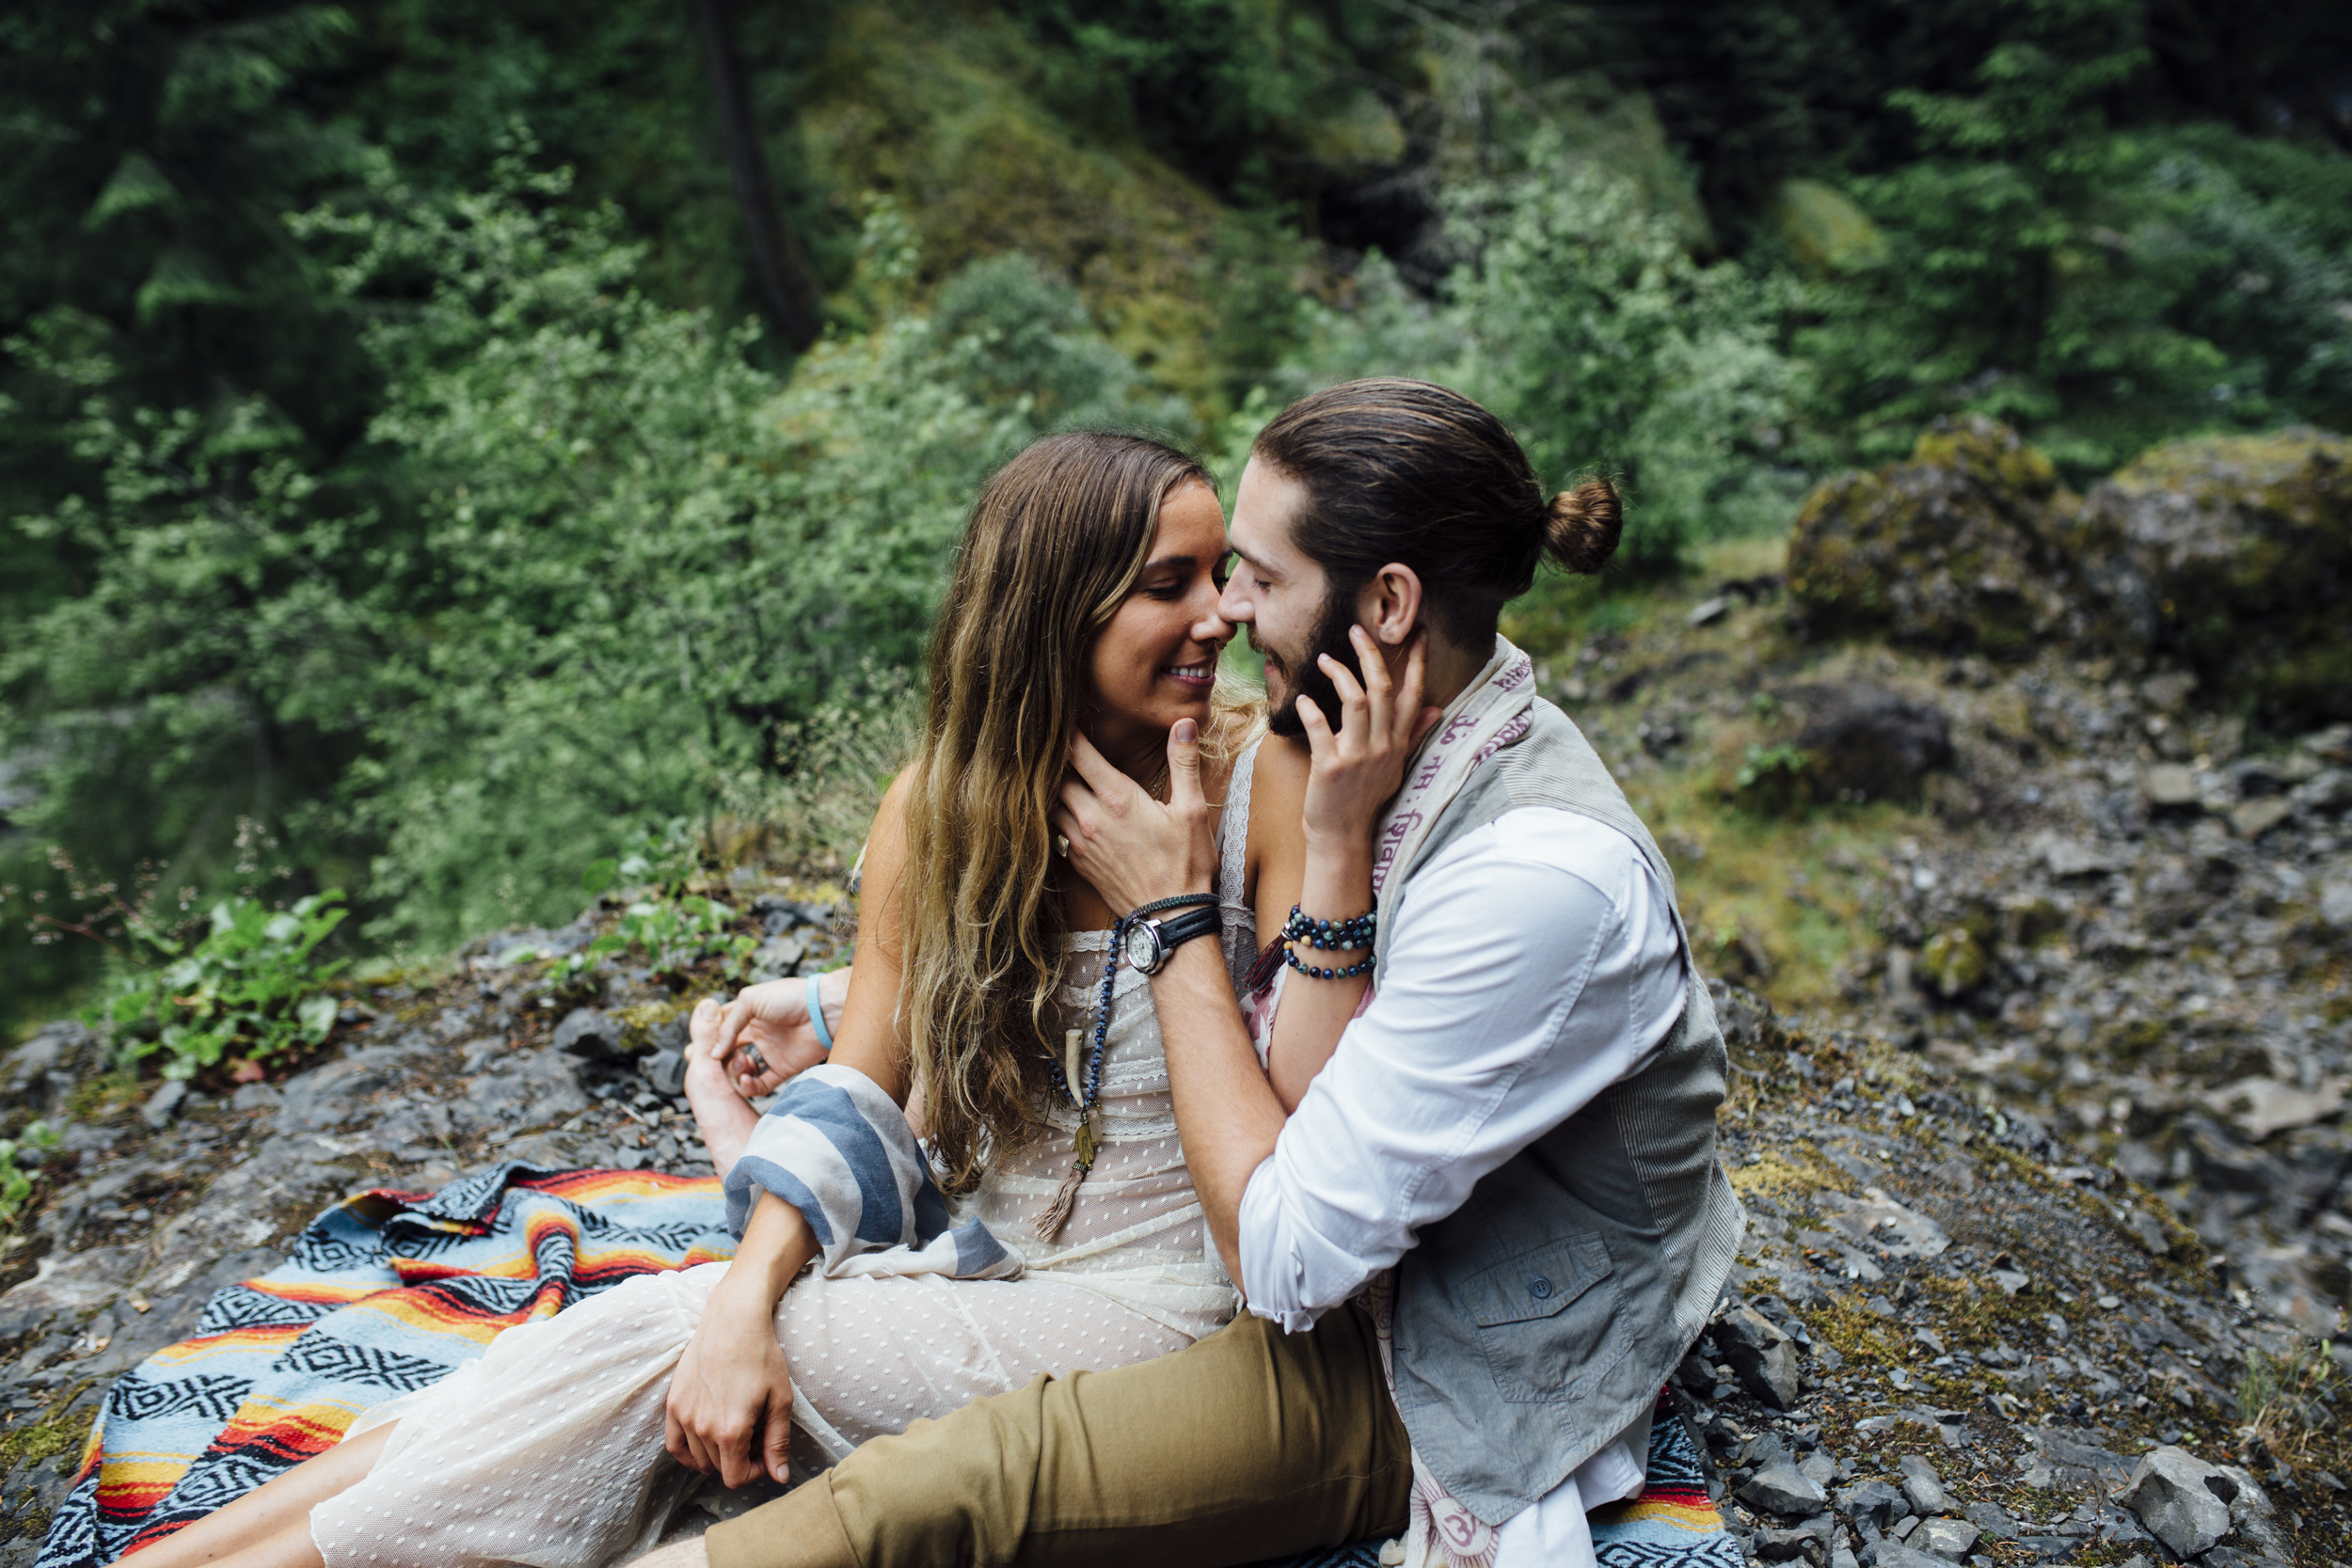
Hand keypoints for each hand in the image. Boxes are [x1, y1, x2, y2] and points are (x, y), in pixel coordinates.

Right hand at [665, 1274, 794, 1486]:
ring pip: (698, 1458)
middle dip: (740, 1459)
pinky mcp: (673, 1403)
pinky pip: (674, 1444)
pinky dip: (688, 1452)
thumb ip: (777, 1442)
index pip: (735, 1478)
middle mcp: (701, 1428)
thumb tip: (779, 1478)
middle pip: (718, 1468)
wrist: (733, 1320)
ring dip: (718, 1453)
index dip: (754, 1473)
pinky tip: (705, 1442)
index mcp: (730, 1431)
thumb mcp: (780, 1400)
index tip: (765, 1455)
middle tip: (756, 1435)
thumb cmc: (762, 1356)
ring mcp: (683, 1416)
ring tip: (736, 1429)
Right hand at [702, 978, 831, 1097]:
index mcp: (748, 1015)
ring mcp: (769, 1052)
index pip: (721, 1029)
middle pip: (728, 1053)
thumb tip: (714, 1053)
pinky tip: (746, 1080)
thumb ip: (729, 1026)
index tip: (694, 1050)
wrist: (824, 1010)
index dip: (707, 1039)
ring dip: (734, 1073)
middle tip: (707, 1065)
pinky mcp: (782, 1069)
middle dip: (716, 1061)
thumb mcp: (750, 1001)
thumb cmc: (789, 998)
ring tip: (739, 1064)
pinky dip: (749, 1087)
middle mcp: (757, 1034)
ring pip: (741, 1071)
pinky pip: (760, 1085)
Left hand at [1053, 722, 1216, 914]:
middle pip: (1055, 776)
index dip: (1066, 732)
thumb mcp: (1193, 810)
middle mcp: (1090, 818)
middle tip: (1050, 739)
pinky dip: (1055, 814)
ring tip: (1052, 771)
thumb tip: (1183, 724)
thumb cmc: (1186, 864)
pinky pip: (1055, 831)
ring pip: (1048, 804)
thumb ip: (1183, 763)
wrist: (1172, 918)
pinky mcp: (1078, 863)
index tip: (1060, 715)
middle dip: (1053, 757)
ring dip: (1050, 787)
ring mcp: (1080, 843)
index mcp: (1117, 799)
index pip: (1078, 754)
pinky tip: (1064, 808)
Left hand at [1296, 628, 1442, 848]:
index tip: (1416, 633)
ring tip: (1323, 658)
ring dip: (1340, 673)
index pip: (1413, 694)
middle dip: (1371, 653)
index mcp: (1397, 742)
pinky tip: (1303, 699)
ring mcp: (1358, 756)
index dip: (1416, 661)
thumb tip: (1437, 708)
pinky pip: (1321, 727)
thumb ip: (1412, 734)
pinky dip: (1310, 709)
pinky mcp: (1331, 767)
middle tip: (1355, 630)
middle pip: (1383, 688)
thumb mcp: (1395, 766)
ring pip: (1357, 700)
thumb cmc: (1364, 799)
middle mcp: (1382, 746)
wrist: (1343, 837)